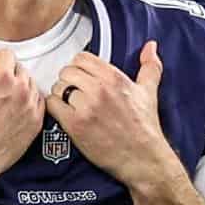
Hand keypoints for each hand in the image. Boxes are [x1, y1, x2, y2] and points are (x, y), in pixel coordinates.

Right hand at [0, 27, 44, 186]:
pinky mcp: (37, 123)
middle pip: (20, 69)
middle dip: (8, 75)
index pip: (6, 55)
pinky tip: (14, 112)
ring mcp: (31, 107)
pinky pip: (39, 103)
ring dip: (20, 88)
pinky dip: (29, 104)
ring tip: (3, 102)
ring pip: (31, 85)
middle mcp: (21, 89)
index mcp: (1, 77)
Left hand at [46, 40, 177, 189]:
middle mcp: (99, 89)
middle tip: (75, 93)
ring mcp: (86, 107)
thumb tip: (151, 47)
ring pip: (58, 88)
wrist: (142, 158)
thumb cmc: (144, 127)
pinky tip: (65, 115)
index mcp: (114, 78)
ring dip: (61, 95)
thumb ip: (150, 66)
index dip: (79, 67)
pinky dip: (55, 109)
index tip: (82, 78)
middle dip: (69, 81)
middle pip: (67, 71)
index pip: (82, 58)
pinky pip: (53, 105)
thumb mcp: (149, 92)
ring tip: (72, 105)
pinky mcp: (75, 125)